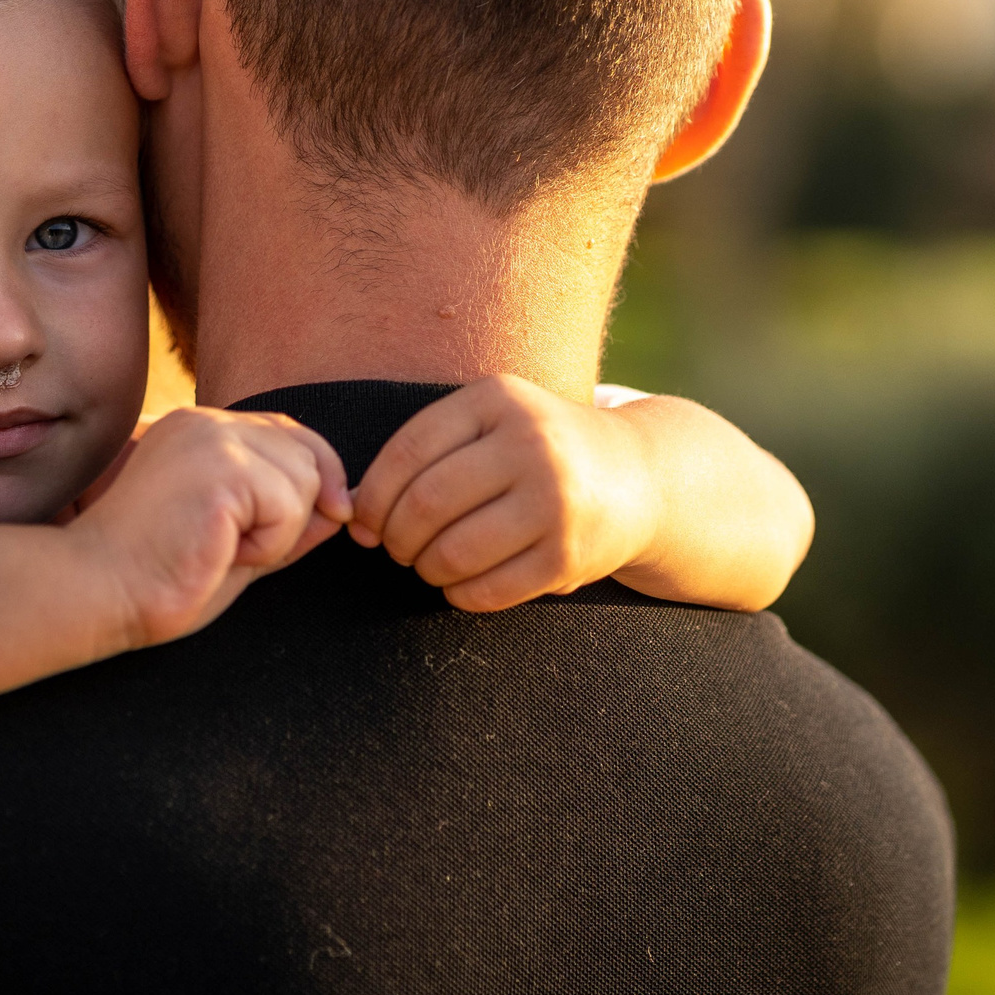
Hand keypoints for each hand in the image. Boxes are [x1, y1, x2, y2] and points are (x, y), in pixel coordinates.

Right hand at [71, 408, 351, 647]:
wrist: (98, 591)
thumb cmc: (156, 578)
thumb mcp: (238, 544)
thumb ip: (288, 519)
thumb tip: (342, 507)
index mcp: (199, 431)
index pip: (290, 433)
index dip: (319, 476)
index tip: (331, 517)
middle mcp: (206, 422)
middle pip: (307, 455)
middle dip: (294, 514)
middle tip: (234, 549)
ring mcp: (212, 439)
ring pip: (305, 481)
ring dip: (279, 533)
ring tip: (221, 550)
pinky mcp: (220, 467)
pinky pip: (288, 507)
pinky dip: (268, 545)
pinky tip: (220, 553)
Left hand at [349, 375, 660, 612]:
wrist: (640, 474)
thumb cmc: (537, 450)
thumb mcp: (493, 420)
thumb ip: (429, 450)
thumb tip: (354, 511)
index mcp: (498, 399)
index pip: (407, 452)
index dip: (371, 497)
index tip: (364, 523)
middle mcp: (531, 443)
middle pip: (425, 504)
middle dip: (395, 539)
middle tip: (396, 550)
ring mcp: (555, 500)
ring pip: (453, 552)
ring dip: (426, 569)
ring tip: (428, 565)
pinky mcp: (571, 556)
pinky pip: (488, 590)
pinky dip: (460, 595)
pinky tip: (460, 585)